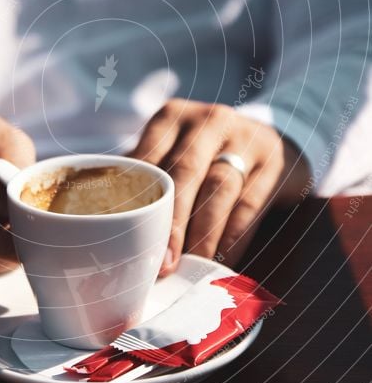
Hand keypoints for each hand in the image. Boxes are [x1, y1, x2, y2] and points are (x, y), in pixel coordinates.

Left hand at [130, 99, 309, 275]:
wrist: (266, 140)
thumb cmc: (203, 155)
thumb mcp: (173, 152)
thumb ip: (145, 179)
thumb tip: (109, 225)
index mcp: (172, 117)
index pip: (151, 157)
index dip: (140, 200)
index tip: (131, 238)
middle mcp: (208, 120)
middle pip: (185, 172)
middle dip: (173, 222)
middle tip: (164, 263)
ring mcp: (244, 136)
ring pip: (220, 187)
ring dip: (204, 232)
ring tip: (191, 265)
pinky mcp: (272, 159)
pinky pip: (251, 201)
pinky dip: (235, 234)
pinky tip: (223, 257)